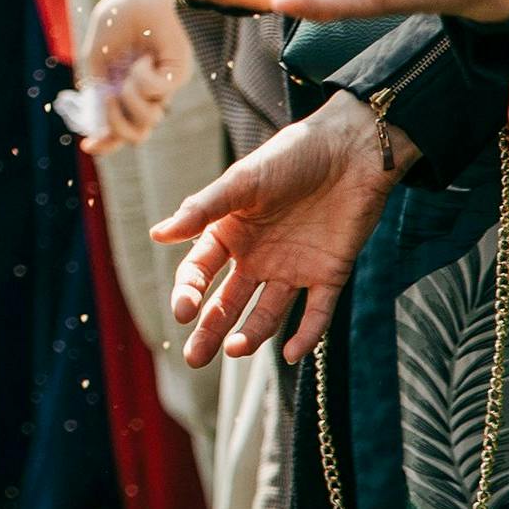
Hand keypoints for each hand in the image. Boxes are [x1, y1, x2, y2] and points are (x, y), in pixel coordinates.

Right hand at [79, 0, 190, 155]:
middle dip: (115, 123)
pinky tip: (141, 60)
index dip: (104, 142)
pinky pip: (159, 92)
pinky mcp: (178, 72)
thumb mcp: (95, 60)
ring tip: (127, 74)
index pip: (118, 129)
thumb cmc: (114, 20)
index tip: (87, 146)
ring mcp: (164, 85)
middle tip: (108, 98)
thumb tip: (94, 127)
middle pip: (136, 134)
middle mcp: (146, 93)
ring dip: (130, 99)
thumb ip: (94, 92)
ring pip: (149, 119)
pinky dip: (143, 80)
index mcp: (124, 91)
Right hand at [150, 93, 398, 363]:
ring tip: (235, 351)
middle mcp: (258, 256)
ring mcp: (293, 268)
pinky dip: (305, 335)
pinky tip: (290, 354)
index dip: (189, 292)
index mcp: (230, 233)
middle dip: (210, 330)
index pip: (200, 272)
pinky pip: (316, 313)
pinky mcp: (329, 274)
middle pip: (228, 302)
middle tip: (193, 359)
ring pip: (267, 313)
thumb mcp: (242, 182)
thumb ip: (203, 210)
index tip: (183, 311)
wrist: (351, 149)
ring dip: (251, 334)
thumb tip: (157, 235)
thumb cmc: (291, 156)